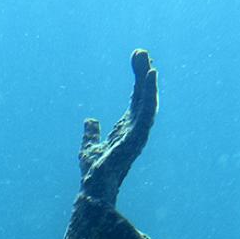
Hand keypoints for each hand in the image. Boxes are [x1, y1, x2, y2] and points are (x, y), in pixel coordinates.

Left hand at [79, 50, 158, 205]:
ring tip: (148, 62)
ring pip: (147, 101)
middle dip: (143, 74)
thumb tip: (90, 120)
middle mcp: (136, 128)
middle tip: (141, 52)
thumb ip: (92, 132)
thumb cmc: (95, 171)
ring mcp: (138, 132)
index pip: (136, 99)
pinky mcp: (138, 137)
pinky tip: (150, 77)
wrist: (93, 186)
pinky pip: (147, 111)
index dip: (138, 80)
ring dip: (148, 81)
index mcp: (127, 127)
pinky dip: (150, 93)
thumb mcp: (89, 145)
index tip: (137, 59)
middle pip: (142, 96)